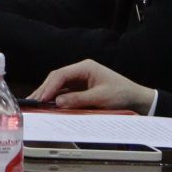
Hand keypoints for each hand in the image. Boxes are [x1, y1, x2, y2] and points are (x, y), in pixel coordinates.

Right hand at [34, 59, 157, 112]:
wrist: (140, 100)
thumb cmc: (123, 95)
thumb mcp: (101, 97)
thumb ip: (78, 99)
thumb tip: (58, 103)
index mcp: (85, 67)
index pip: (61, 75)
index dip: (49, 87)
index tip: (41, 98)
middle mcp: (80, 71)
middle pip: (56, 79)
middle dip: (44, 90)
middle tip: (32, 101)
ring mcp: (81, 80)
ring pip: (59, 85)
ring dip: (48, 94)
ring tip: (36, 103)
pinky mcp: (82, 89)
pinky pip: (65, 92)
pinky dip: (57, 98)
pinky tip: (50, 105)